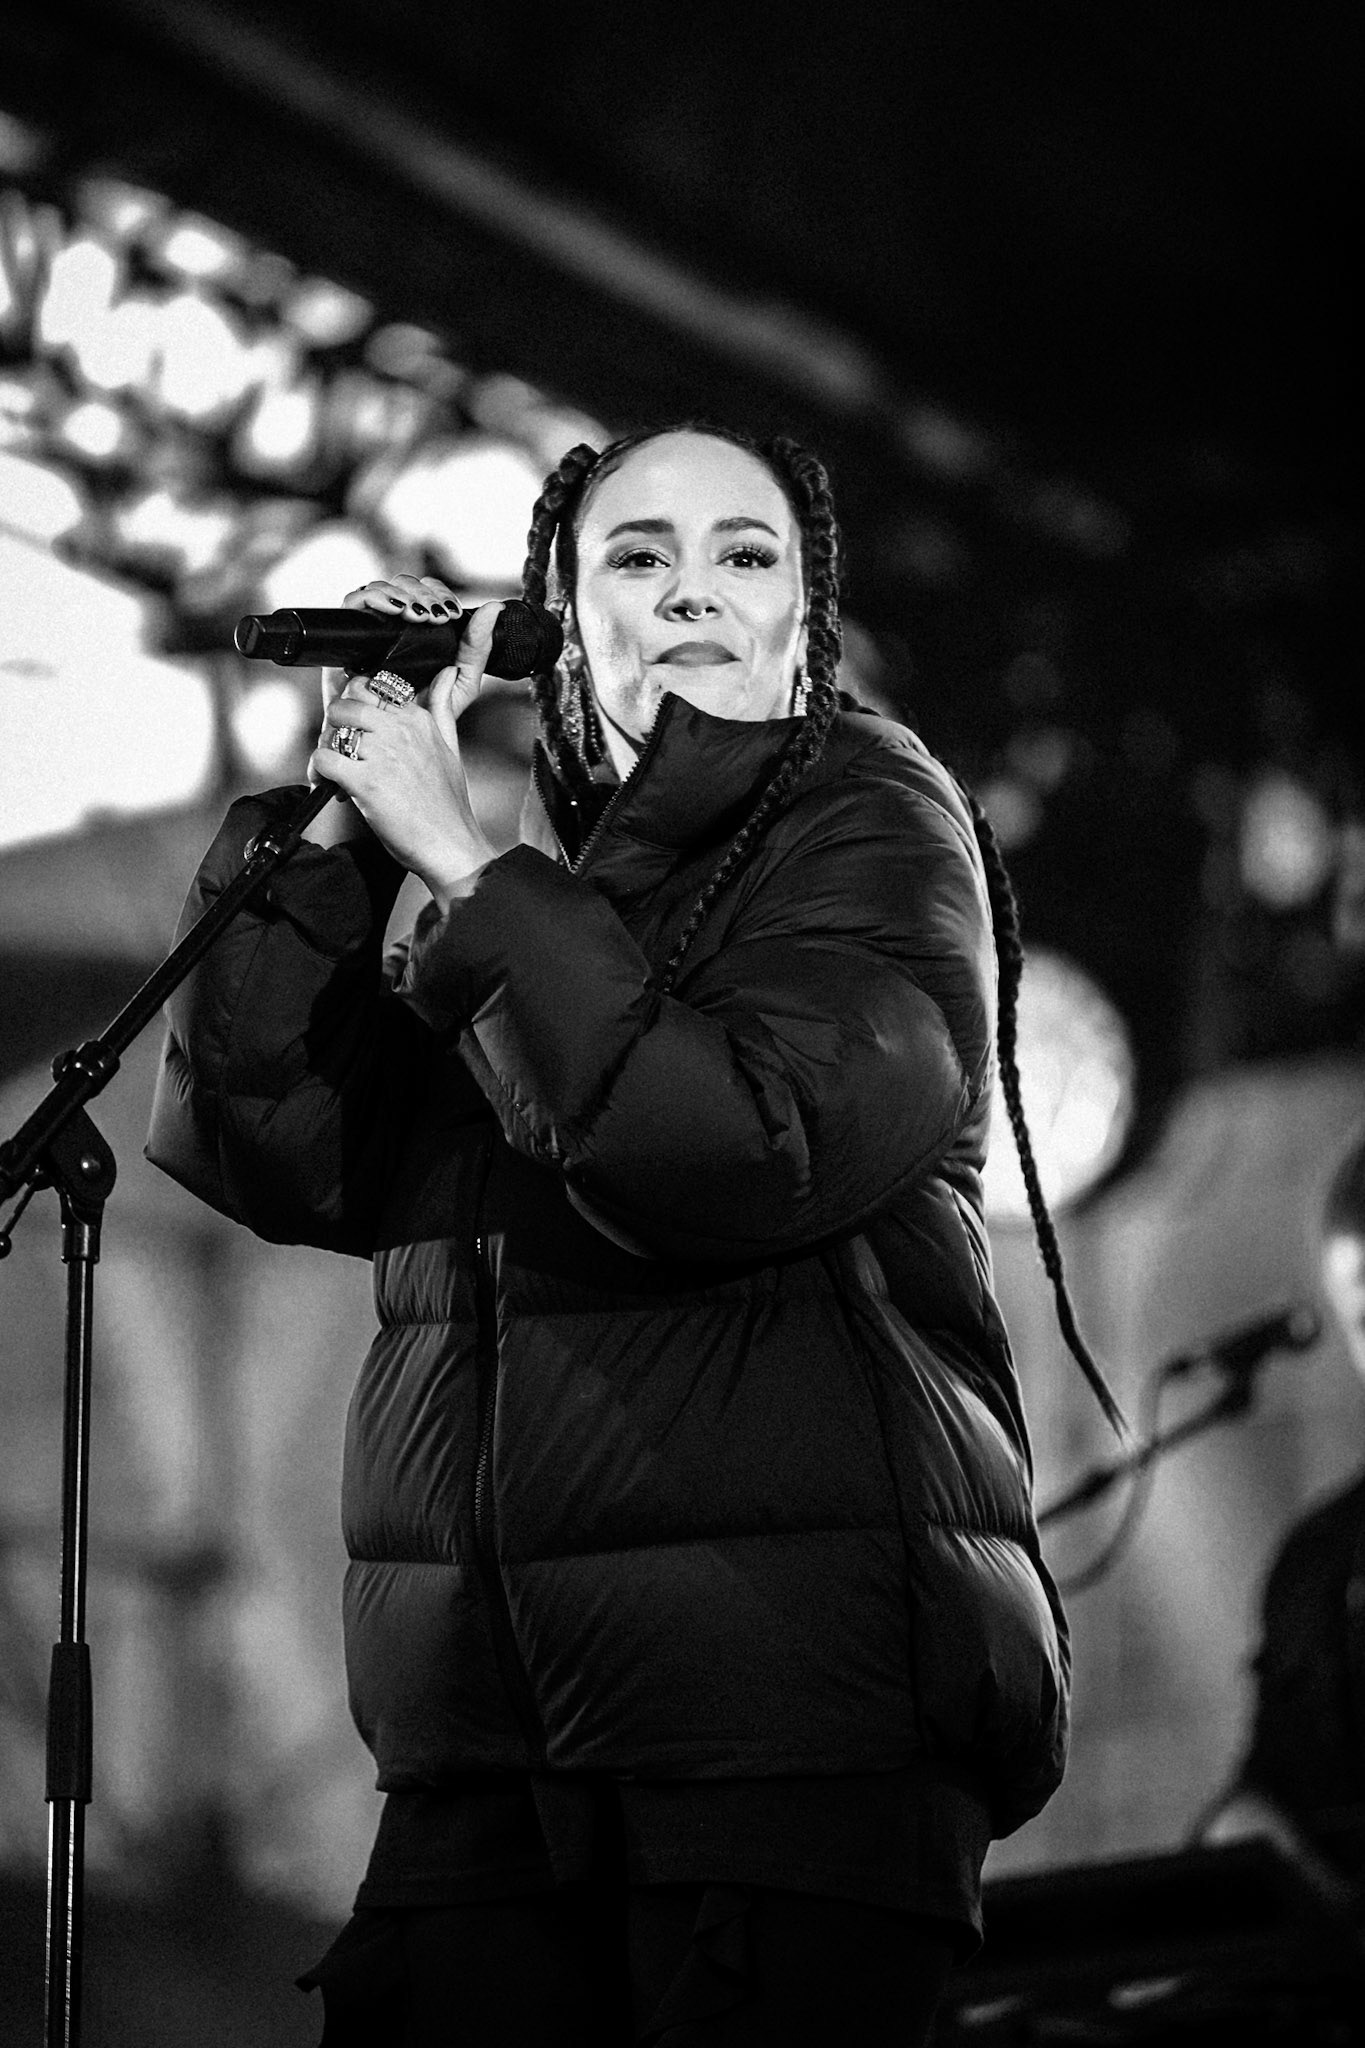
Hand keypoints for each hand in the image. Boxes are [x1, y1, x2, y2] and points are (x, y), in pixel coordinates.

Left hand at [307, 574, 501, 901]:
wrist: (451, 848)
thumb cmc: (448, 806)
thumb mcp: (450, 747)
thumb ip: (444, 706)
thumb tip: (446, 672)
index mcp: (420, 716)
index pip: (374, 685)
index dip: (359, 706)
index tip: (358, 729)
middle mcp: (402, 727)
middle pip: (348, 698)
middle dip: (339, 722)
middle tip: (344, 751)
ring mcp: (383, 752)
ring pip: (334, 724)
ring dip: (329, 747)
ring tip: (339, 773)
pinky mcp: (365, 780)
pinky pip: (324, 758)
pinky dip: (319, 774)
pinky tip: (334, 790)